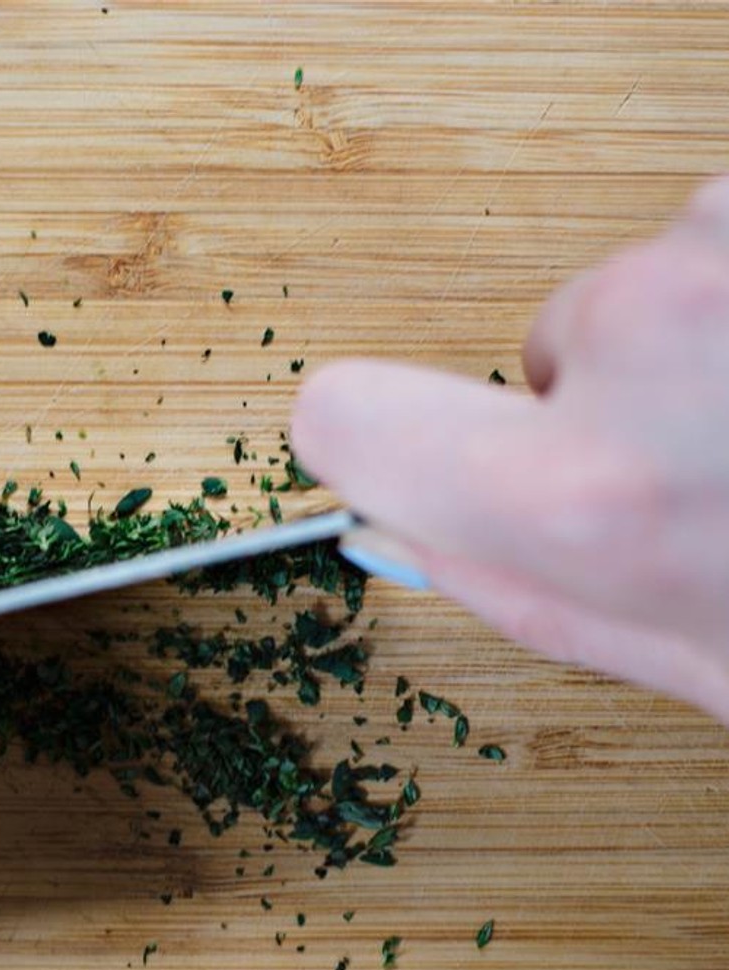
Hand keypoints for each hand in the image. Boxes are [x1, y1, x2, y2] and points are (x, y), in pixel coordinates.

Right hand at [293, 175, 728, 724]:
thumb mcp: (685, 657)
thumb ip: (517, 587)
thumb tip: (400, 529)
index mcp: (588, 496)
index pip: (348, 419)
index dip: (363, 439)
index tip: (375, 442)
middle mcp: (649, 344)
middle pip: (539, 343)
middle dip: (594, 396)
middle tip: (699, 464)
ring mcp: (723, 254)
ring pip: (650, 287)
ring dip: (703, 348)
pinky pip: (725, 241)